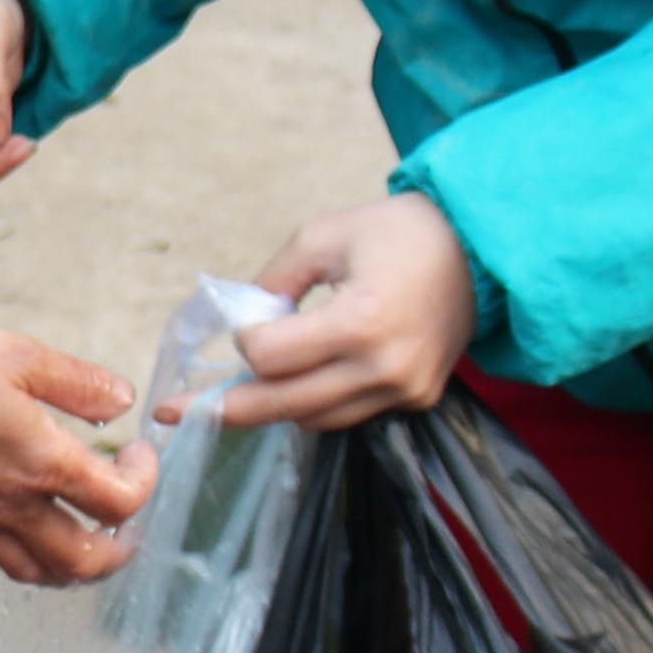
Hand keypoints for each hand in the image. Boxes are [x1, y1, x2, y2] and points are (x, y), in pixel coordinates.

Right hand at [0, 324, 153, 584]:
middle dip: (122, 546)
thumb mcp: (19, 356)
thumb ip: (78, 381)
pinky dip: (38, 558)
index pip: (120, 503)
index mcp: (46, 465)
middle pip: (89, 561)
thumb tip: (122, 400)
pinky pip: (10, 560)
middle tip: (128, 515)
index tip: (137, 450)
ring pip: (48, 573)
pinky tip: (38, 528)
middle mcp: (21, 505)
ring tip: (91, 534)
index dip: (145, 481)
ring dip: (81, 564)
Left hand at [225, 195, 478, 430]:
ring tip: (236, 392)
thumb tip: (239, 325)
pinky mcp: (416, 400)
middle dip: (226, 406)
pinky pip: (346, 416)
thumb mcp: (324, 235)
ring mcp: (404, 391)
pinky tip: (294, 384)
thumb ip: (273, 280)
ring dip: (273, 406)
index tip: (251, 319)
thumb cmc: (397, 232)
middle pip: (282, 405)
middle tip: (174, 412)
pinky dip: (313, 404)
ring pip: (312, 420)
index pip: (270, 357)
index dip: (246, 339)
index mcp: (362, 321)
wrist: (479, 249)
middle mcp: (385, 368)